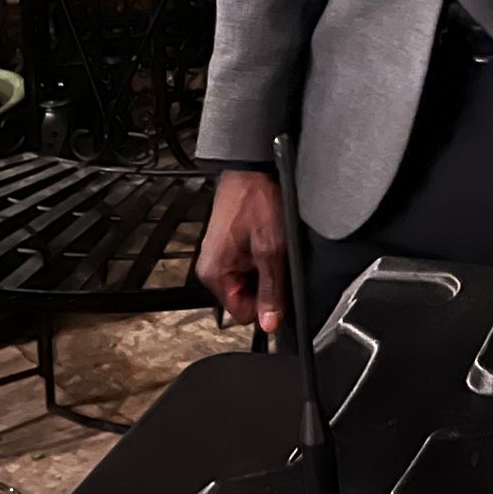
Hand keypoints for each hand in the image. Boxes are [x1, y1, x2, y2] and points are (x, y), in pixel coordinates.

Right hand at [195, 169, 287, 335]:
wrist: (251, 170)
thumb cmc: (256, 201)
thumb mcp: (271, 249)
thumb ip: (271, 289)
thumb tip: (270, 323)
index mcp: (215, 274)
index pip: (242, 314)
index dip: (265, 306)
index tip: (279, 288)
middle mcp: (213, 269)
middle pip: (246, 298)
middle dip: (266, 284)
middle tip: (276, 259)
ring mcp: (221, 257)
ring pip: (250, 282)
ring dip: (265, 270)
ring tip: (271, 245)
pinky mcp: (230, 247)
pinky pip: (249, 266)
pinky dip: (262, 258)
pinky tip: (267, 240)